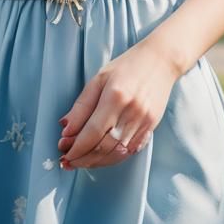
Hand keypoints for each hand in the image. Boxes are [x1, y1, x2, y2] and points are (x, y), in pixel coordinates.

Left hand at [57, 39, 179, 169]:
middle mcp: (131, 113)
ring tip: (80, 162)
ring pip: (116, 154)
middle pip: (104, 147)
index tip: (63, 151)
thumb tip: (66, 129)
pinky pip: (130, 152)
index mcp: (116, 97)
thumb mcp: (99, 78)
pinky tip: (100, 158)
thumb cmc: (127, 66)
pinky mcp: (151, 128)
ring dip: (96, 162)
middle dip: (82, 158)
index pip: (92, 132)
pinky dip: (113, 158)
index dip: (76, 147)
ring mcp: (143, 123)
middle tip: (67, 161)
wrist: (161, 61)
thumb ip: (82, 106)